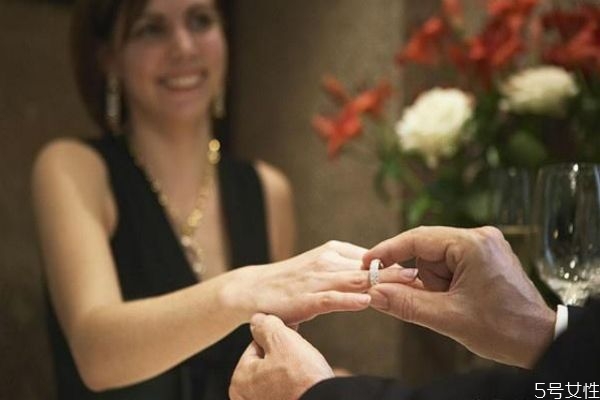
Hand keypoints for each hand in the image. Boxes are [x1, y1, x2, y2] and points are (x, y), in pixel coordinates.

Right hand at [227, 241, 416, 323]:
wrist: (253, 288)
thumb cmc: (292, 281)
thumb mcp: (322, 267)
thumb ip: (349, 270)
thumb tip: (381, 277)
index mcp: (335, 250)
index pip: (374, 256)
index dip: (398, 264)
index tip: (424, 270)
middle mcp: (328, 259)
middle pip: (370, 266)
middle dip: (399, 272)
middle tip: (426, 277)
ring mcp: (316, 277)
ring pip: (355, 280)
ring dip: (382, 284)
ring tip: (407, 286)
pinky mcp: (305, 296)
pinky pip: (330, 298)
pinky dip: (348, 300)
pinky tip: (365, 302)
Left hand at [229, 313, 332, 399]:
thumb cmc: (302, 379)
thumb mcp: (282, 341)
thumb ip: (266, 326)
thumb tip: (258, 320)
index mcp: (240, 381)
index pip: (256, 346)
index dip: (277, 336)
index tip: (291, 334)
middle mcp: (247, 398)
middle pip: (267, 363)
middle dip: (285, 355)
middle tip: (300, 357)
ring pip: (281, 377)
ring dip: (295, 370)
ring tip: (307, 370)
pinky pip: (290, 391)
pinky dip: (300, 384)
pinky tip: (310, 381)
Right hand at [365, 226, 555, 367]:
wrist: (540, 341)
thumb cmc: (502, 329)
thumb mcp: (447, 318)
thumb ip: (406, 304)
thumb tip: (374, 293)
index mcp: (472, 244)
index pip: (417, 239)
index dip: (388, 251)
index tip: (367, 263)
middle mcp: (479, 237)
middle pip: (426, 251)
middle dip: (421, 278)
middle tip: (428, 301)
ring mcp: (484, 245)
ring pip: (436, 259)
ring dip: (433, 283)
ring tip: (451, 305)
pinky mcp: (485, 256)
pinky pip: (450, 264)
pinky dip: (443, 283)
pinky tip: (455, 300)